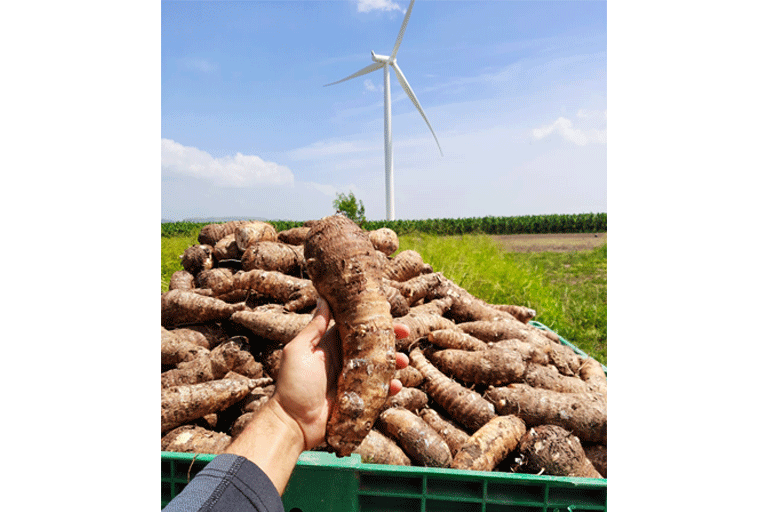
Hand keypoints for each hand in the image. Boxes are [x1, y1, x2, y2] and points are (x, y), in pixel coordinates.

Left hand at [273, 296, 409, 450]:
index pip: (356, 328)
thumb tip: (323, 298)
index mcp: (330, 346)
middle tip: (405, 335)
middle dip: (389, 340)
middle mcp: (343, 360)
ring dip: (393, 362)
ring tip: (403, 362)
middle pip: (372, 346)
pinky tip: (396, 385)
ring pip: (379, 367)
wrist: (292, 422)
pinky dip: (389, 387)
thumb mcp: (298, 350)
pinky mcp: (358, 399)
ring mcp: (352, 380)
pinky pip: (378, 390)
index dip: (372, 321)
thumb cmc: (291, 385)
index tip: (388, 314)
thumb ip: (314, 328)